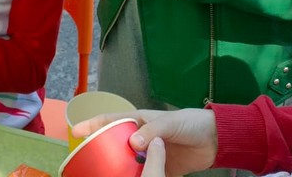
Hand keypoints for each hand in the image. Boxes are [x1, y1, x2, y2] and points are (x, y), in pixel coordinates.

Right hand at [71, 109, 217, 176]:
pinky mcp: (162, 169)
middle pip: (115, 145)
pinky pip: (146, 176)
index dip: (92, 124)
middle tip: (88, 163)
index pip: (111, 121)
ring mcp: (150, 155)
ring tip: (107, 176)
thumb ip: (152, 130)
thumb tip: (133, 143)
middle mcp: (141, 138)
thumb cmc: (190, 123)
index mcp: (139, 122)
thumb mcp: (170, 122)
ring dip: (120, 170)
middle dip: (102, 152)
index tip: (75, 131)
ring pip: (128, 163)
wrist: (215, 140)